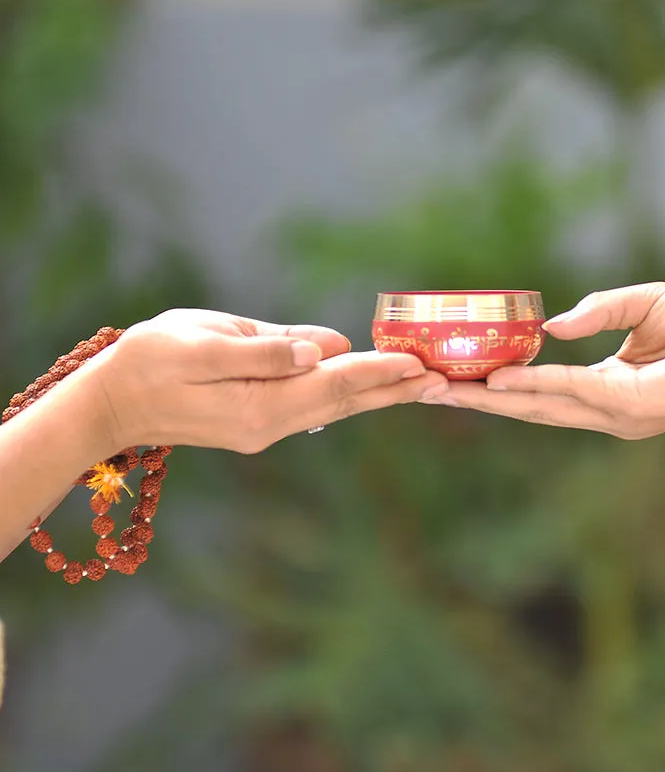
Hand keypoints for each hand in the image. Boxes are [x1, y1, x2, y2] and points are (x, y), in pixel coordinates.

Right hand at [91, 309, 447, 452]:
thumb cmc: (147, 361)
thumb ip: (264, 348)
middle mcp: (268, 426)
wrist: (109, 405)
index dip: (377, 372)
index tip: (419, 363)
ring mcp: (264, 430)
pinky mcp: (257, 424)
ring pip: (334, 408)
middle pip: (344, 403)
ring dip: (379, 394)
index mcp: (257, 405)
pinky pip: (314, 408)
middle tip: (447, 380)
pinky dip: (348, 395)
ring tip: (424, 382)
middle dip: (395, 390)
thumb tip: (323, 348)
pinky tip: (372, 386)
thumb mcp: (200, 341)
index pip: (331, 385)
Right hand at [421, 283, 664, 437]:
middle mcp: (606, 411)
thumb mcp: (642, 303)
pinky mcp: (629, 406)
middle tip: (424, 391)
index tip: (455, 375)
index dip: (499, 385)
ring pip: (538, 406)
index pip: (542, 391)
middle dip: (477, 400)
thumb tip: (549, 327)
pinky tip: (496, 381)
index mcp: (609, 390)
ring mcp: (615, 414)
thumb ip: (596, 312)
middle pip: (528, 407)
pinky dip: (530, 386)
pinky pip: (568, 392)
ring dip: (489, 399)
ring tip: (441, 389)